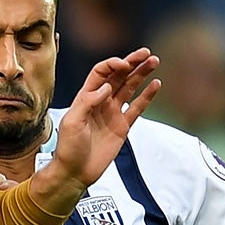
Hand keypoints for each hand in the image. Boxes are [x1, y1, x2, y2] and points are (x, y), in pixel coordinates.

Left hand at [41, 48, 161, 194]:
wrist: (75, 172)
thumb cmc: (68, 148)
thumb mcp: (72, 122)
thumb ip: (88, 102)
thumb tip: (106, 87)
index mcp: (85, 97)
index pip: (101, 73)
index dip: (112, 65)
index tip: (124, 64)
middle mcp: (100, 102)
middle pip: (118, 76)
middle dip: (132, 62)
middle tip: (146, 53)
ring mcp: (112, 113)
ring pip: (130, 88)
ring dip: (141, 74)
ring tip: (154, 61)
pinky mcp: (122, 126)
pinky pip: (137, 107)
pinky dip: (147, 96)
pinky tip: (155, 84)